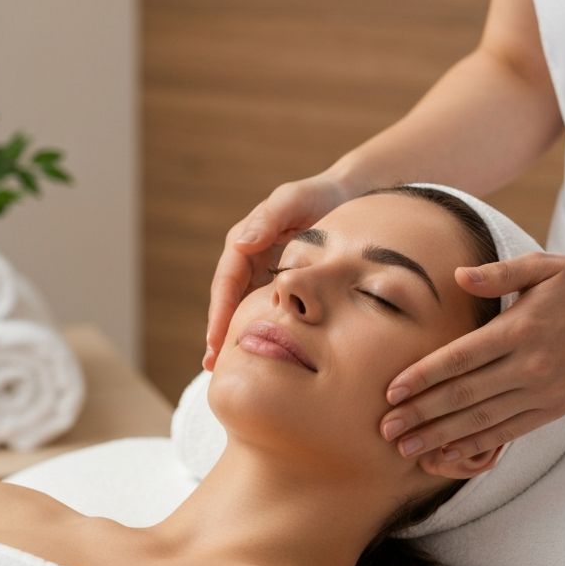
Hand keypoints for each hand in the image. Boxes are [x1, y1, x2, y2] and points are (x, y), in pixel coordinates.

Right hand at [204, 173, 354, 368]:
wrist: (351, 195)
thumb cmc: (319, 195)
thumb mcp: (292, 200)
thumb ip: (267, 219)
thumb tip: (240, 243)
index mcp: (246, 241)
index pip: (226, 282)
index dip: (219, 313)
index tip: (215, 341)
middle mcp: (250, 259)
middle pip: (229, 302)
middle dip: (220, 333)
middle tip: (213, 367)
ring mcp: (266, 273)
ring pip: (246, 310)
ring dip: (236, 338)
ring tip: (229, 370)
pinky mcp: (284, 283)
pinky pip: (269, 310)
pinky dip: (264, 331)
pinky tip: (267, 356)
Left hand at [378, 253, 564, 471]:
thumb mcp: (543, 266)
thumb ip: (498, 274)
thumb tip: (458, 276)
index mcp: (519, 329)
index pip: (459, 358)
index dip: (423, 376)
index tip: (391, 391)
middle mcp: (528, 365)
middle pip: (464, 396)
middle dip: (421, 414)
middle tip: (386, 430)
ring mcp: (542, 391)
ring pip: (482, 420)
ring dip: (441, 436)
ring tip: (408, 448)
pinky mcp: (554, 408)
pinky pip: (509, 431)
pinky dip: (478, 443)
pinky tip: (451, 452)